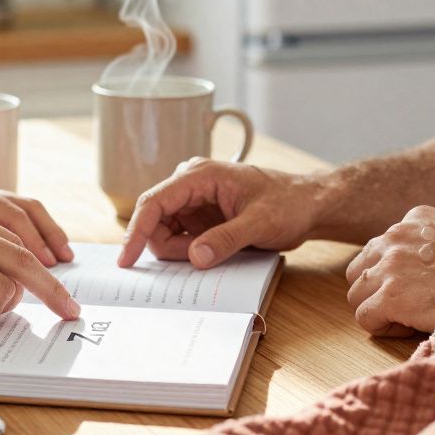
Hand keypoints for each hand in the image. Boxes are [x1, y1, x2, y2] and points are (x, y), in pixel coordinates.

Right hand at [119, 158, 321, 268]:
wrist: (308, 204)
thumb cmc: (288, 204)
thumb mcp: (260, 224)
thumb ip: (226, 239)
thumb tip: (195, 257)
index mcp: (200, 175)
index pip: (154, 202)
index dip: (136, 231)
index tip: (127, 259)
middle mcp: (191, 184)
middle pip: (154, 219)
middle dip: (167, 245)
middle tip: (199, 259)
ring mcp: (194, 200)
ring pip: (164, 231)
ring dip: (179, 250)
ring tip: (215, 251)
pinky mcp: (200, 216)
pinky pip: (179, 237)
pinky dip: (187, 251)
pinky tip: (210, 253)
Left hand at [345, 205, 434, 336]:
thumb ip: (427, 249)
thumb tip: (410, 275)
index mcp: (413, 219)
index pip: (378, 251)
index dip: (395, 277)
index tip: (426, 289)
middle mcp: (395, 235)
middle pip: (360, 271)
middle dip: (379, 292)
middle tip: (415, 307)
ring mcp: (391, 264)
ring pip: (357, 296)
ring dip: (381, 311)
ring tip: (417, 317)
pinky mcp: (391, 295)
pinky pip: (365, 319)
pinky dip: (385, 329)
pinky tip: (417, 326)